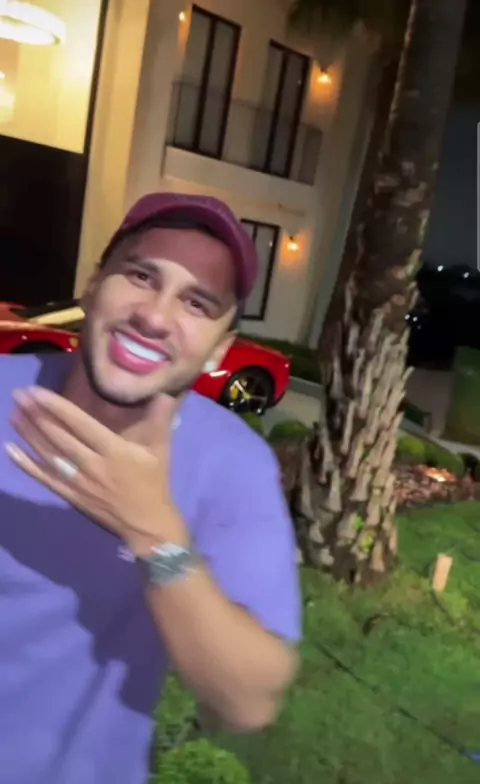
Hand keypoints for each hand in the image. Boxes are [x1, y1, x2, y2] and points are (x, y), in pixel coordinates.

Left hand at [4, 386, 185, 553]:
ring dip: (29, 434)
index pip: (79, 424)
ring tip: (14, 415)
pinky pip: (45, 478)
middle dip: (36, 415)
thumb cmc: (154, 484)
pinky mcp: (71, 496)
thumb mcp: (161, 451)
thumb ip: (160, 421)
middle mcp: (92, 464)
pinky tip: (11, 450)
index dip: (57, 407)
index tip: (37, 392)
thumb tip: (164, 394)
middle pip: (59, 437)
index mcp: (113, 450)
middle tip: (18, 396)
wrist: (147, 524)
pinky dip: (27, 465)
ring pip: (49, 455)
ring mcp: (78, 482)